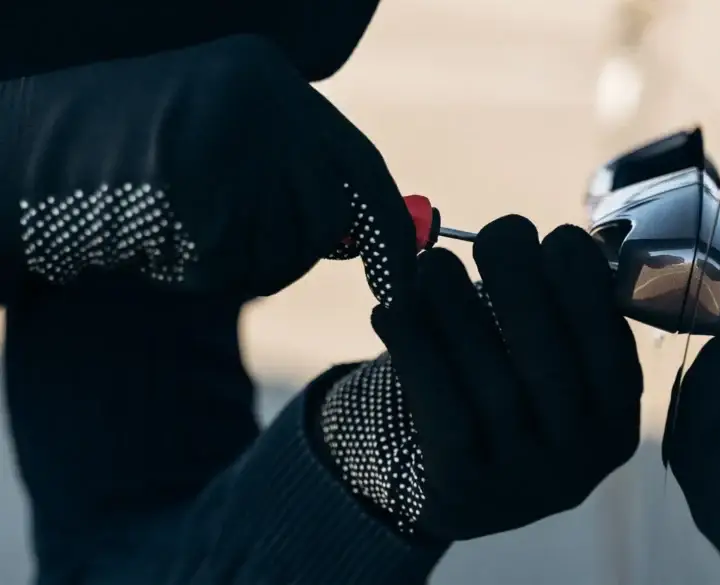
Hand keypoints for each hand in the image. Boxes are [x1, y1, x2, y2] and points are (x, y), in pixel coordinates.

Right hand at [4, 35, 416, 303]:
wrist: (17, 153)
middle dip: (290, 253)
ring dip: (236, 264)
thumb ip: (295, 177)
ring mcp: (231, 144)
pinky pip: (228, 271)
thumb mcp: (223, 143)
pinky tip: (148, 237)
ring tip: (174, 224)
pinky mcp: (196, 194)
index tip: (398, 284)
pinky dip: (192, 274)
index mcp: (271, 77)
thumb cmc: (126, 158)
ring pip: (283, 252)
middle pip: (326, 219)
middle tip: (227, 241)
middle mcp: (263, 99)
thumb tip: (369, 236)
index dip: (385, 232)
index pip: (361, 165)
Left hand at [320, 215, 642, 540]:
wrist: (474, 498)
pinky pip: (439, 408)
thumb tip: (517, 239)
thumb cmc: (519, 407)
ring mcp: (522, 479)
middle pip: (548, 359)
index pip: (608, 346)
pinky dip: (414, 349)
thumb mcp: (559, 377)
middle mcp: (578, 458)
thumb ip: (558, 318)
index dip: (584, 285)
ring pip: (490, 380)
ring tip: (432, 263)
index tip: (554, 236)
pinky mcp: (464, 488)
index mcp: (615, 421)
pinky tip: (391, 310)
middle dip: (521, 282)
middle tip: (499, 233)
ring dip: (457, 307)